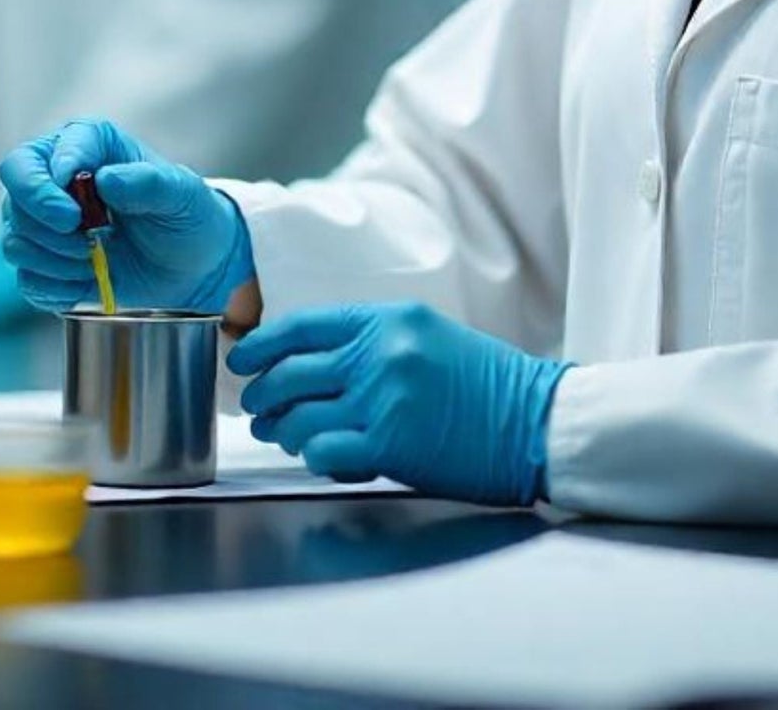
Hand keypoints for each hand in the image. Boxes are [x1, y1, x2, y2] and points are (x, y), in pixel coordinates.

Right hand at [0, 118, 253, 316]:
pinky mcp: (45, 265)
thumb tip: (105, 179)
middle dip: (45, 224)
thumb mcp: (181, 194)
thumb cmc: (186, 215)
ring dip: (58, 258)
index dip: (45, 186)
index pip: (35, 158)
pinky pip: (27, 280)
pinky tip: (91, 279)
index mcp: (86, 145)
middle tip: (85, 238)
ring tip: (99, 258)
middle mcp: (56, 178)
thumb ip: (148, 182)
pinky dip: (59, 287)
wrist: (192, 264)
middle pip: (14, 194)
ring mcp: (44, 223)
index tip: (74, 213)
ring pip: (16, 240)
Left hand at [229, 302, 567, 507]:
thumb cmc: (486, 383)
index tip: (242, 358)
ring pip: (298, 416)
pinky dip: (314, 457)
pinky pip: (322, 451)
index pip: (301, 326)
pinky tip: (324, 458)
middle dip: (261, 394)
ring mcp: (382, 399)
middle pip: (289, 373)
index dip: (261, 344)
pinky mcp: (389, 445)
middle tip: (256, 409)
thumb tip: (311, 362)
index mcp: (387, 320)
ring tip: (285, 437)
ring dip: (283, 431)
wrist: (534, 420)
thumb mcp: (426, 336)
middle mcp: (379, 353)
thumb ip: (371, 342)